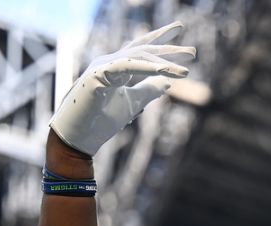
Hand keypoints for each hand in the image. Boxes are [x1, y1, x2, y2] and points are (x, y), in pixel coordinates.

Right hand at [49, 22, 195, 156]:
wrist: (78, 137)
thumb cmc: (101, 120)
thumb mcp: (132, 103)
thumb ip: (148, 91)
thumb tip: (168, 83)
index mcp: (116, 67)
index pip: (143, 52)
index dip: (163, 45)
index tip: (186, 44)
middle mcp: (109, 62)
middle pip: (142, 48)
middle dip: (167, 45)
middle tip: (193, 48)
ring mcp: (102, 66)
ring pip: (138, 57)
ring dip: (164, 62)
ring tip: (186, 71)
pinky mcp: (98, 75)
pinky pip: (127, 66)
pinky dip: (148, 68)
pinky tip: (166, 72)